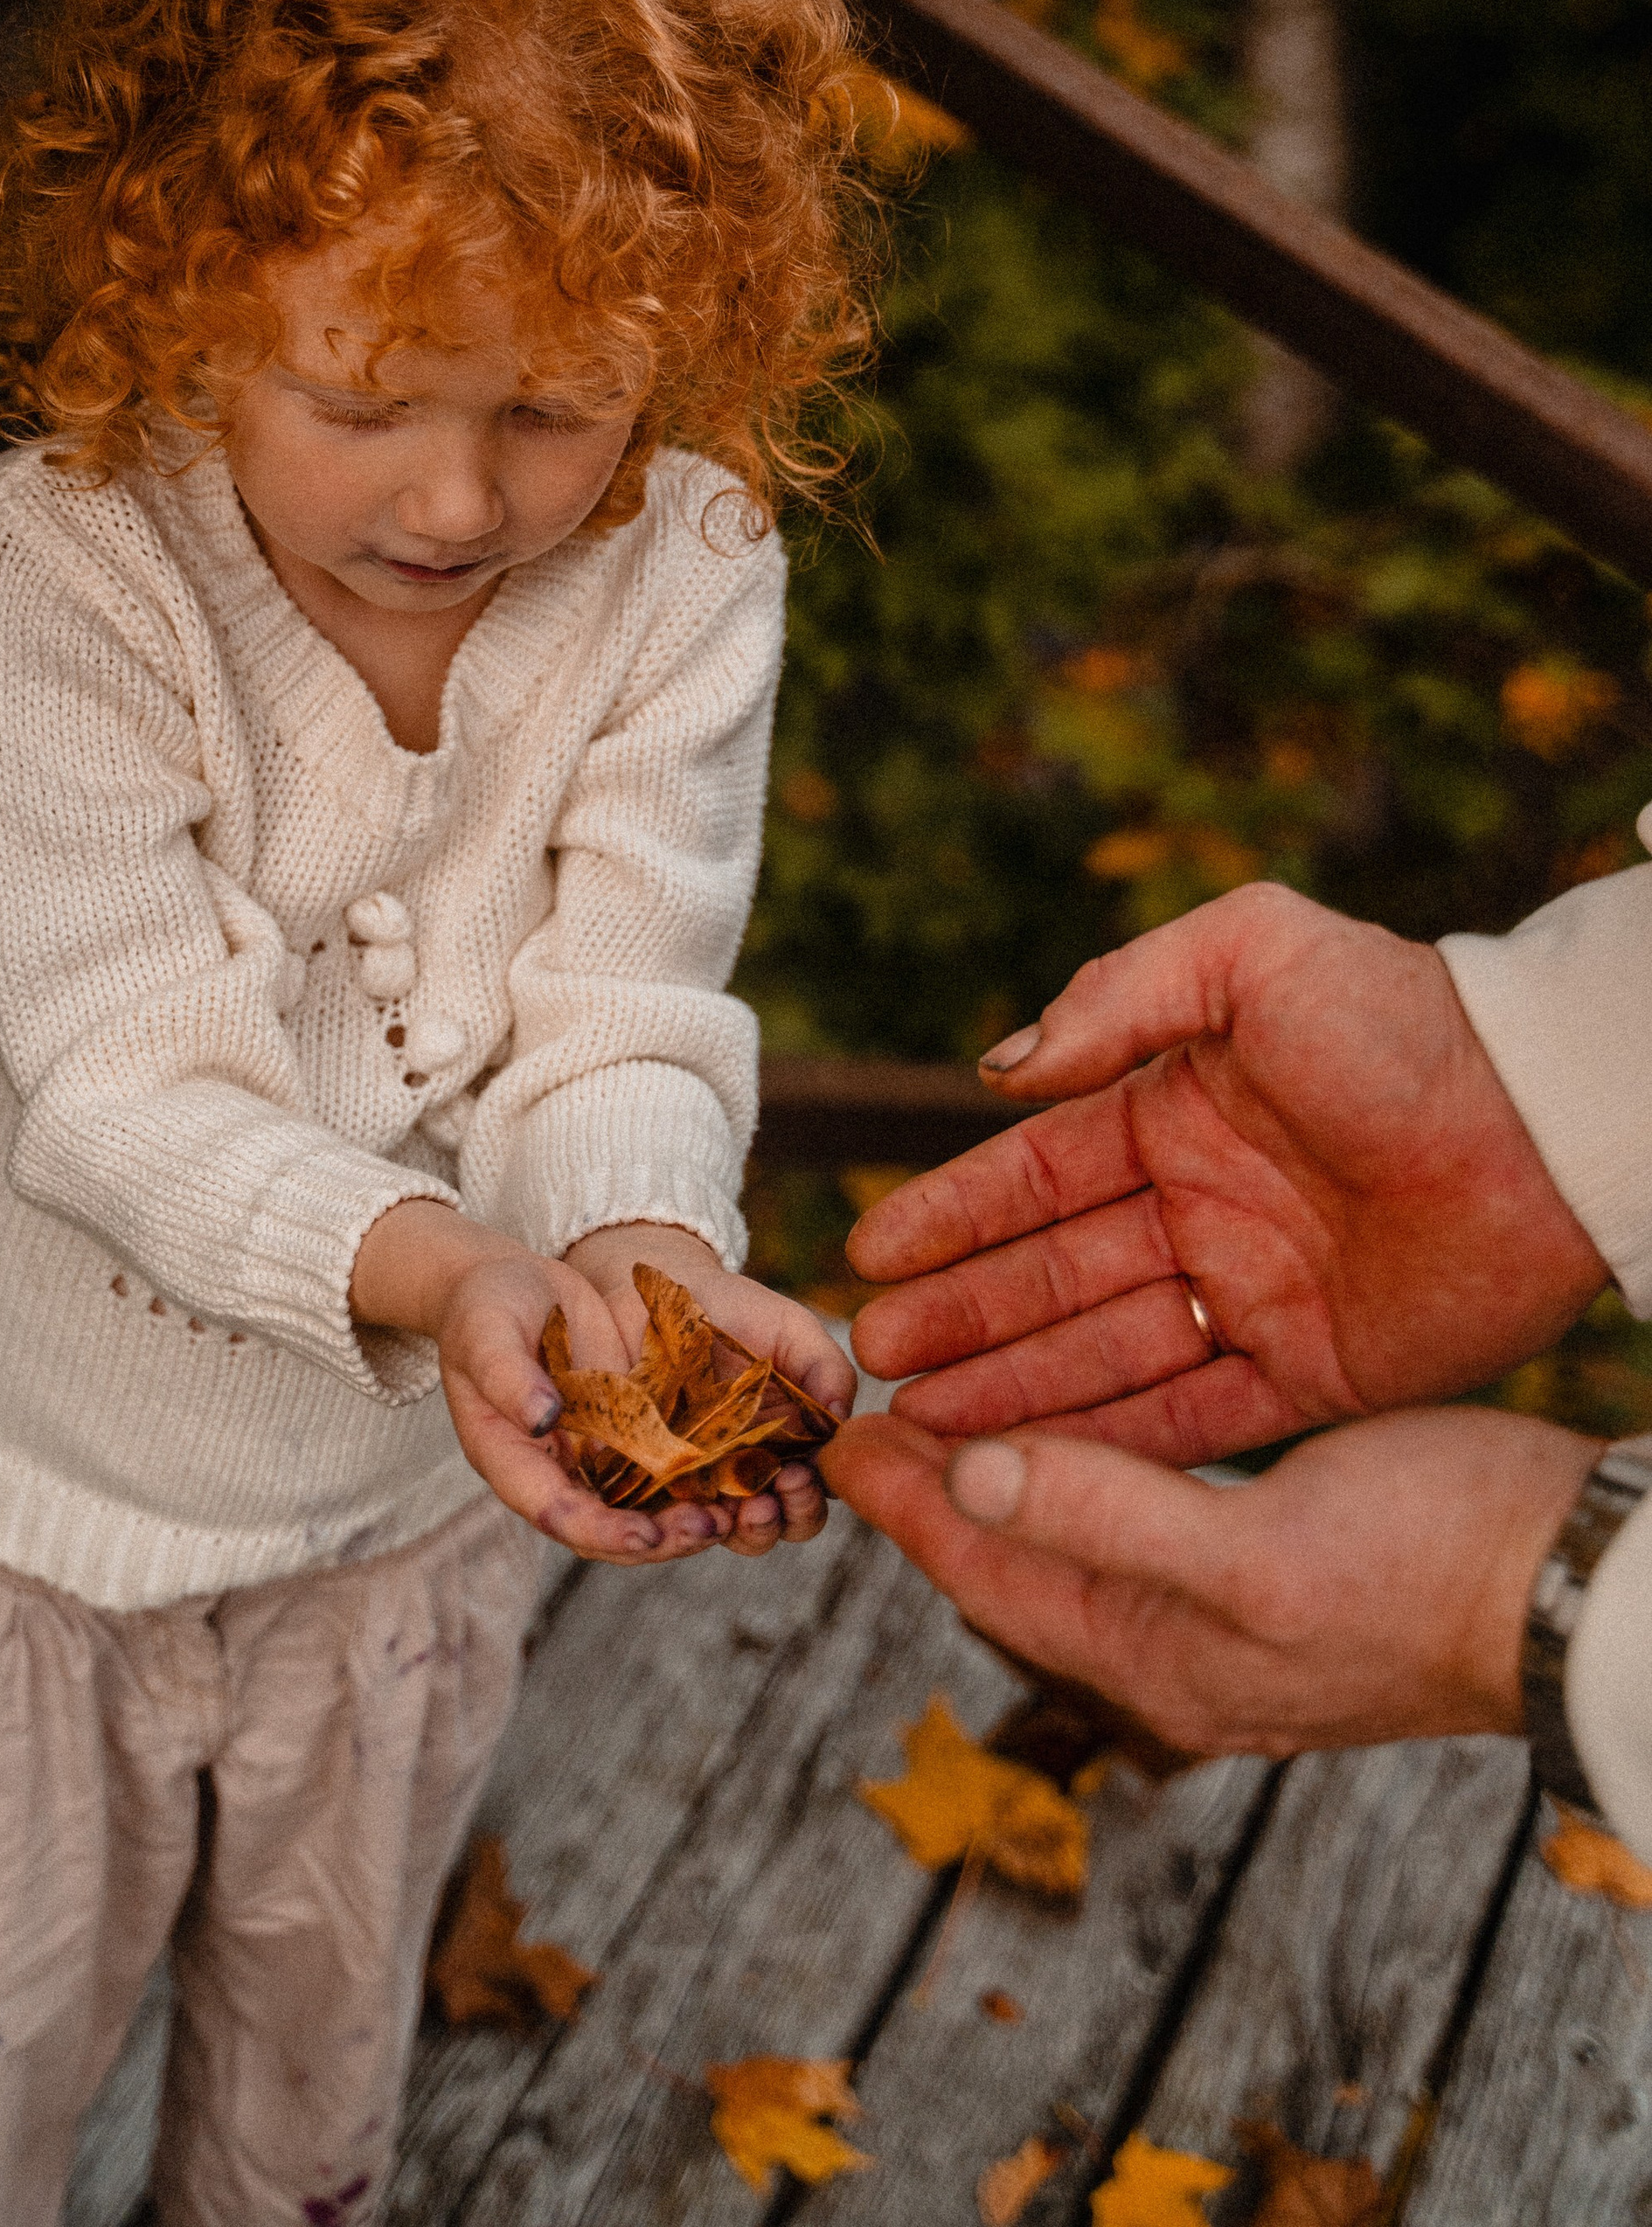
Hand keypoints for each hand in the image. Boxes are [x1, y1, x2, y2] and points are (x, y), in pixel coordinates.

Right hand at [350, 1200, 738, 1564]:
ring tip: (741, 1512)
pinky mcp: (628, 1431)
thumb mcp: (488, 1334)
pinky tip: (746, 1474)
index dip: (601, 1532)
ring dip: (688, 1520)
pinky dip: (700, 1480)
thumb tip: (542, 1420)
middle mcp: (558, 1472)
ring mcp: (595, 1455)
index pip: (558, 1513)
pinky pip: (664, 1468)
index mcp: (513, 1462)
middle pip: (609, 1529)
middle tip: (710, 1527)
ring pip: (643, 1509)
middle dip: (660, 1538)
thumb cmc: (485, 1309)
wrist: (512, 1287)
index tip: (644, 1535)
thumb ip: (509, 1377)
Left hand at [567, 1222, 857, 1555]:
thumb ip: (825, 1369)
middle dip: (775, 1522)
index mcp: (782, 1452)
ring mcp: (687, 1480)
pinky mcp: (637, 1474)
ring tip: (734, 1510)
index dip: (807, 1501)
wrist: (656, 1288)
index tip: (801, 1476)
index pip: (803, 1501)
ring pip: (713, 1531)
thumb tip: (843, 1420)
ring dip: (730, 1529)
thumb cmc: (733, 1310)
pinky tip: (678, 1505)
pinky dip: (667, 1521)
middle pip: (765, 1529)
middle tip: (772, 1498)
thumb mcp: (789, 1331)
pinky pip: (650, 1516)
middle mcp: (738, 1477)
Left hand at [826, 1403, 1598, 1752]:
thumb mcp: (1260, 1550)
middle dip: (931, 1495)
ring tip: (936, 1409)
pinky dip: (1076, 1468)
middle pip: (1010, 1562)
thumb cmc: (1431, 1573)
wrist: (1572, 1592)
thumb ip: (1111, 1516)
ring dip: (996, 1474)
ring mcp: (1220, 1613)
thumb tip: (969, 1480)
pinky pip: (1132, 1517)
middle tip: (857, 1418)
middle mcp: (1172, 1648)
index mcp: (1155, 1654)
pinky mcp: (1268, 1568)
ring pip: (1066, 1536)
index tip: (830, 1433)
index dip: (902, 1499)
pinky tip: (1067, 1430)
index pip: (984, 1569)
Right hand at [848, 883, 1607, 1461]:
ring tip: (920, 1421)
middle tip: (870, 1358)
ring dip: (1011, 1388)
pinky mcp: (1316, 1375)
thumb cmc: (1406, 1015)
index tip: (869, 1253)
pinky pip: (1192, 1419)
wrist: (1547, 1119)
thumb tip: (1000, 1075)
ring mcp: (1254, 1296)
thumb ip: (1119, 998)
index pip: (1036, 1175)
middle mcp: (1203, 1208)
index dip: (951, 1216)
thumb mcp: (1253, 953)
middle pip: (1052, 1275)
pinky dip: (1110, 1444)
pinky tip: (1031, 1463)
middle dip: (959, 1316)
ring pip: (1103, 1356)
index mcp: (1179, 1110)